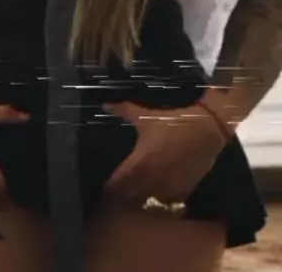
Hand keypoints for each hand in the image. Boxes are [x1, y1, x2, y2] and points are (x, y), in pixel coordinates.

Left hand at [102, 100, 226, 207]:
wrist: (205, 130)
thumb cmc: (172, 123)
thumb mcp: (146, 117)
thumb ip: (124, 111)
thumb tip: (105, 105)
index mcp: (139, 163)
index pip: (117, 184)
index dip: (109, 186)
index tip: (106, 183)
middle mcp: (151, 180)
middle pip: (129, 197)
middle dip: (122, 195)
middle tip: (119, 189)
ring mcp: (168, 189)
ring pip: (148, 204)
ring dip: (140, 201)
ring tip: (136, 194)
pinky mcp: (183, 192)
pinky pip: (167, 205)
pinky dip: (160, 203)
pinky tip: (157, 196)